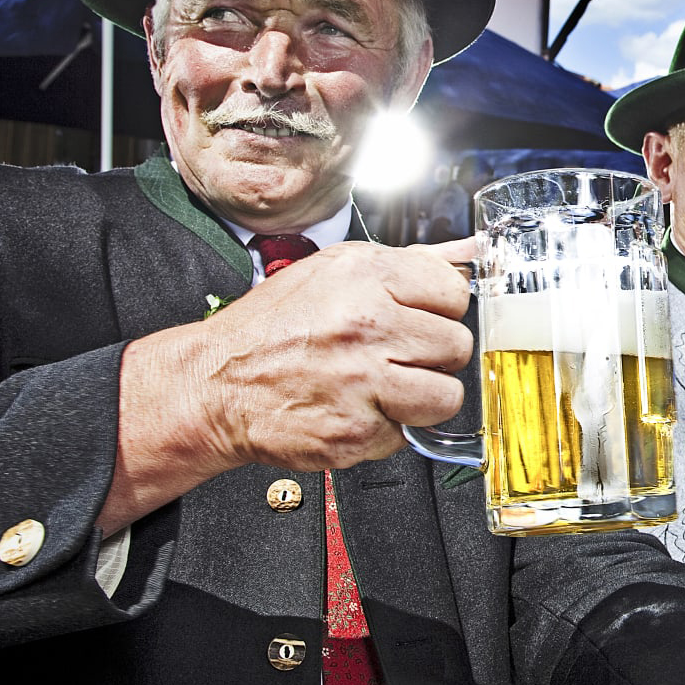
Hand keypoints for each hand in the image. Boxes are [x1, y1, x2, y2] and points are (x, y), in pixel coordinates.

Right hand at [102, 238, 476, 530]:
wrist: (214, 385)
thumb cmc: (273, 327)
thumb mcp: (334, 271)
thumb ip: (409, 263)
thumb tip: (470, 250)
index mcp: (365, 277)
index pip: (454, 292)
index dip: (440, 309)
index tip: (420, 317)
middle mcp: (367, 325)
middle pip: (457, 346)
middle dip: (432, 354)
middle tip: (398, 354)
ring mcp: (363, 381)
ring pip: (446, 396)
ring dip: (422, 396)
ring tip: (388, 385)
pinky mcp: (356, 430)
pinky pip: (407, 434)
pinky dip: (387, 427)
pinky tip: (358, 408)